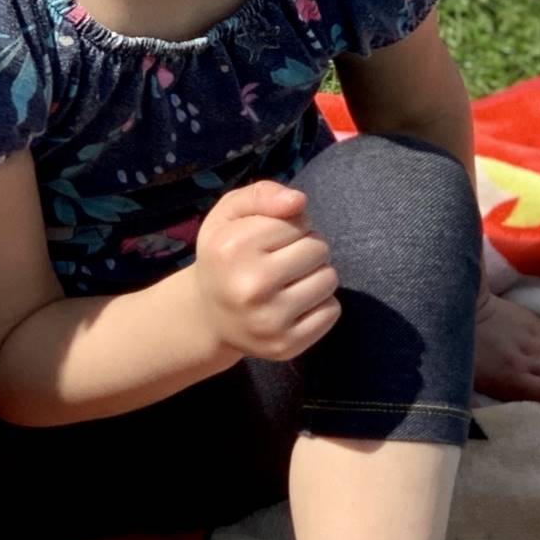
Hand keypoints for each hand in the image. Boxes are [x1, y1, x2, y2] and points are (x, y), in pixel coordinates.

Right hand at [193, 180, 340, 361]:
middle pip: (319, 249)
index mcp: (232, 249)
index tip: (268, 239)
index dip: (290, 225)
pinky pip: (332, 311)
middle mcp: (250, 287)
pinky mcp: (286, 345)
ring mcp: (269, 321)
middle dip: (306, 248)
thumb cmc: (224, 255)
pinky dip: (320, 304)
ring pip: (329, 279)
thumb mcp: (229, 214)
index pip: (299, 221)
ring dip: (316, 275)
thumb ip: (263, 194)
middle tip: (280, 260)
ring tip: (288, 281)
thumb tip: (298, 201)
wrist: (206, 315)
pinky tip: (293, 304)